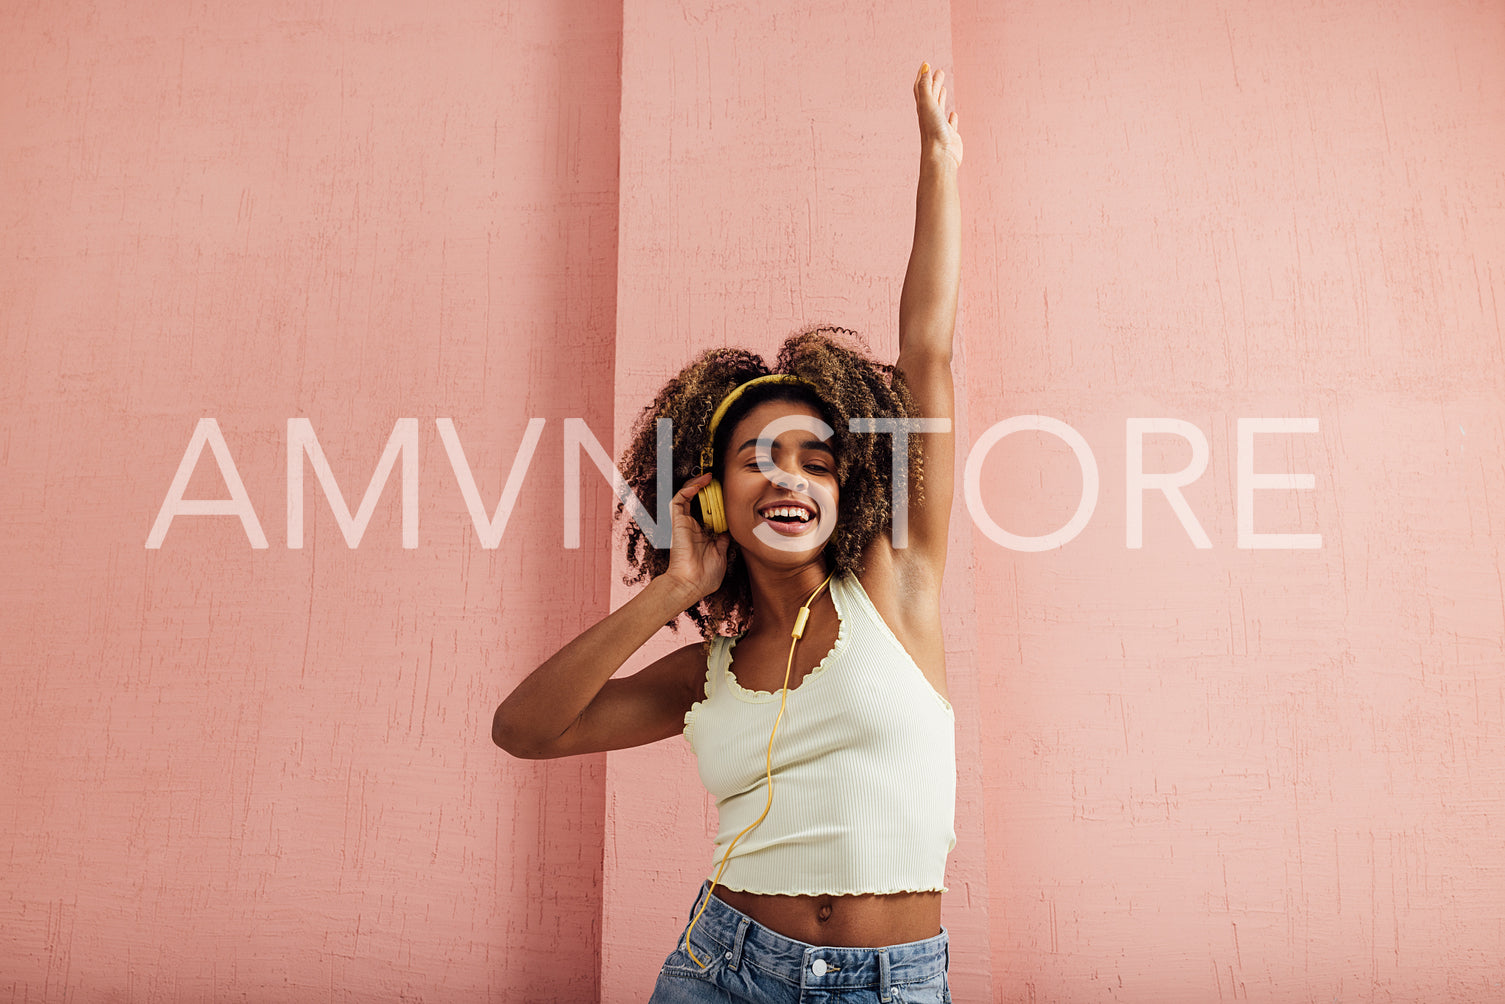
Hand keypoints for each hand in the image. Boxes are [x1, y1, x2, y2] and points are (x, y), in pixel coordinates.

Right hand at [662, 473, 730, 604]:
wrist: (691, 584)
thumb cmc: (705, 576)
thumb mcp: (721, 555)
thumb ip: (724, 541)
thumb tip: (729, 531)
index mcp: (702, 535)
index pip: (708, 512)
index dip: (716, 501)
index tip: (728, 494)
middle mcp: (692, 527)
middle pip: (698, 501)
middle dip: (707, 489)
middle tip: (719, 481)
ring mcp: (684, 523)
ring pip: (687, 496)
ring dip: (697, 484)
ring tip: (709, 476)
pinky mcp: (677, 521)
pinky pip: (679, 499)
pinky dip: (689, 488)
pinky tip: (701, 482)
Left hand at [915, 62, 962, 168]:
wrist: (940, 156)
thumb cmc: (933, 131)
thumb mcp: (928, 104)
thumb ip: (925, 86)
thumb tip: (925, 68)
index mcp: (923, 108)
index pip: (921, 88)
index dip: (922, 76)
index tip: (926, 64)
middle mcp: (930, 116)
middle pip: (930, 96)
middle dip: (933, 83)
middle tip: (939, 71)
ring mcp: (940, 126)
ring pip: (939, 108)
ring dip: (941, 97)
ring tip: (943, 88)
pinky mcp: (950, 136)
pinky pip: (950, 124)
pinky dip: (951, 118)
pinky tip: (953, 114)